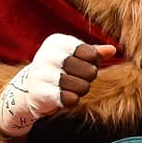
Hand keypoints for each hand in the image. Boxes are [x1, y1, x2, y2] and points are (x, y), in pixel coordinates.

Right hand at [0, 34, 116, 135]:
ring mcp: (43, 74)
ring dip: (80, 91)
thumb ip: (94, 52)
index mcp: (57, 41)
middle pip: (91, 71)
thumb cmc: (58, 69)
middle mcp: (48, 54)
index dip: (93, 63)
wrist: (28, 89)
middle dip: (88, 79)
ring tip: (68, 88)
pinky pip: (72, 99)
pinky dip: (72, 101)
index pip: (92, 54)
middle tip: (75, 79)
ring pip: (83, 87)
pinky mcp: (42, 93)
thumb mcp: (74, 56)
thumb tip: (113, 50)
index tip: (80, 65)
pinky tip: (62, 97)